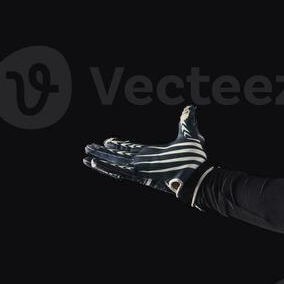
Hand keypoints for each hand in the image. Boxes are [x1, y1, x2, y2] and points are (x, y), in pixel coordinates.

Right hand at [83, 106, 208, 198]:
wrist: (199, 174)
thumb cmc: (195, 159)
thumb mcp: (190, 136)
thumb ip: (188, 122)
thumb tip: (192, 108)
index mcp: (153, 153)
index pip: (131, 149)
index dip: (119, 145)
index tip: (108, 141)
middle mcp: (144, 162)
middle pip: (118, 156)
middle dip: (104, 152)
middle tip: (89, 147)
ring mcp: (141, 169)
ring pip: (115, 164)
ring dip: (100, 160)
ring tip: (85, 158)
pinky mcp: (140, 176)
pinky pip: (119, 172)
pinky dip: (106, 168)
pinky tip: (93, 163)